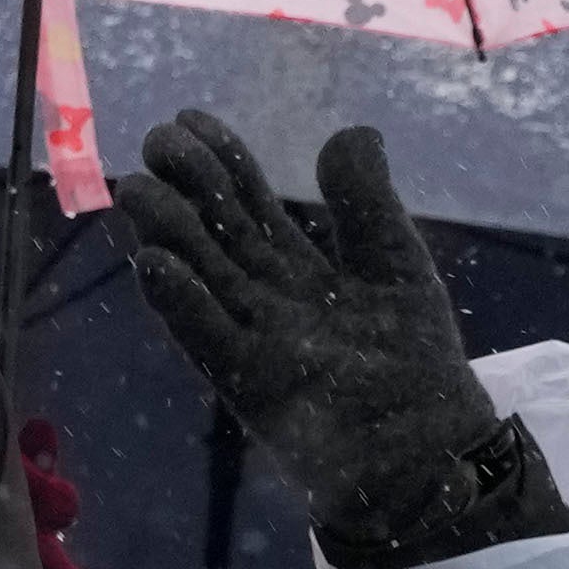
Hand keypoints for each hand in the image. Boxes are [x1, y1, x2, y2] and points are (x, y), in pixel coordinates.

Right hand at [116, 113, 558, 567]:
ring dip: (168, 236)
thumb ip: (366, 202)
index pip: (248, 205)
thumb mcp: (396, 264)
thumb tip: (348, 131)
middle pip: (216, 234)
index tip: (190, 117)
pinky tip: (155, 268)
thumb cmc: (417, 362)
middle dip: (186, 188)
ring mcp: (254, 344)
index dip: (221, 161)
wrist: (431, 451)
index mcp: (298, 272)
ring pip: (201, 279)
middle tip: (156, 142)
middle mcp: (266, 302)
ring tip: (137, 191)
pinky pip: (209, 341)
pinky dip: (184, 306)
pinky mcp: (253, 387)